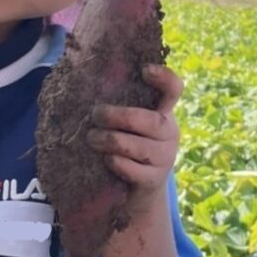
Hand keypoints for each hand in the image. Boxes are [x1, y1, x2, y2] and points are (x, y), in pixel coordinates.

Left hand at [86, 63, 181, 215]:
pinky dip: (117, 163)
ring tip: (92, 138)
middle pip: (152, 121)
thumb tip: (83, 82)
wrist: (136, 187)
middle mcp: (169, 132)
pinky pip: (134, 170)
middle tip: (95, 115)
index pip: (174, 90)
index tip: (144, 70)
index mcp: (163, 111)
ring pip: (140, 147)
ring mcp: (165, 157)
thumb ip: (118, 102)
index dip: (164, 78)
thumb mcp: (127, 121)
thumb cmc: (126, 141)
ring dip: (112, 140)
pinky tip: (106, 159)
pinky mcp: (154, 180)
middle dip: (120, 117)